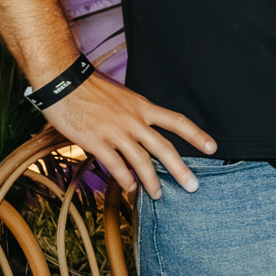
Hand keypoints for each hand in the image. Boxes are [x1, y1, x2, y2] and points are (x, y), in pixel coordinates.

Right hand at [44, 72, 215, 198]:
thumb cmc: (91, 89)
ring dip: (151, 180)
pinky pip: (115, 164)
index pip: (176, 121)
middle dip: (180, 168)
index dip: (196, 135)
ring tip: (158, 194)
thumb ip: (136, 114)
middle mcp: (134, 119)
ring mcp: (115, 131)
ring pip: (141, 160)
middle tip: (193, 186)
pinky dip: (125, 178)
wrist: (63, 82)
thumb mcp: (123, 97)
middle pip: (164, 147)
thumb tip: (145, 131)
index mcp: (142, 107)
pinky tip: (130, 187)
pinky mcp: (95, 140)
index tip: (212, 147)